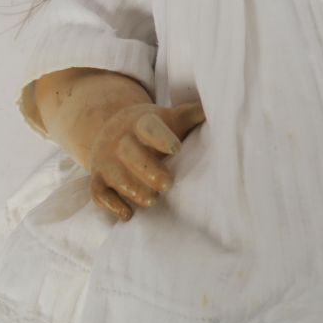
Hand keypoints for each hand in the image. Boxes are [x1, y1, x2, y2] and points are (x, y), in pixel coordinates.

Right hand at [89, 100, 205, 220]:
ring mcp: (106, 160)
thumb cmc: (153, 128)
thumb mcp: (171, 117)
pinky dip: (111, 205)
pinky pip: (99, 193)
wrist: (112, 128)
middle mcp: (120, 139)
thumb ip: (194, 115)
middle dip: (147, 169)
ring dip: (132, 189)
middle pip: (129, 152)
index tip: (176, 149)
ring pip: (114, 174)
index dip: (161, 138)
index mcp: (141, 122)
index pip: (149, 127)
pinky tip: (128, 214)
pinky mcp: (97, 179)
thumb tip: (225, 108)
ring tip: (152, 201)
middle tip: (167, 184)